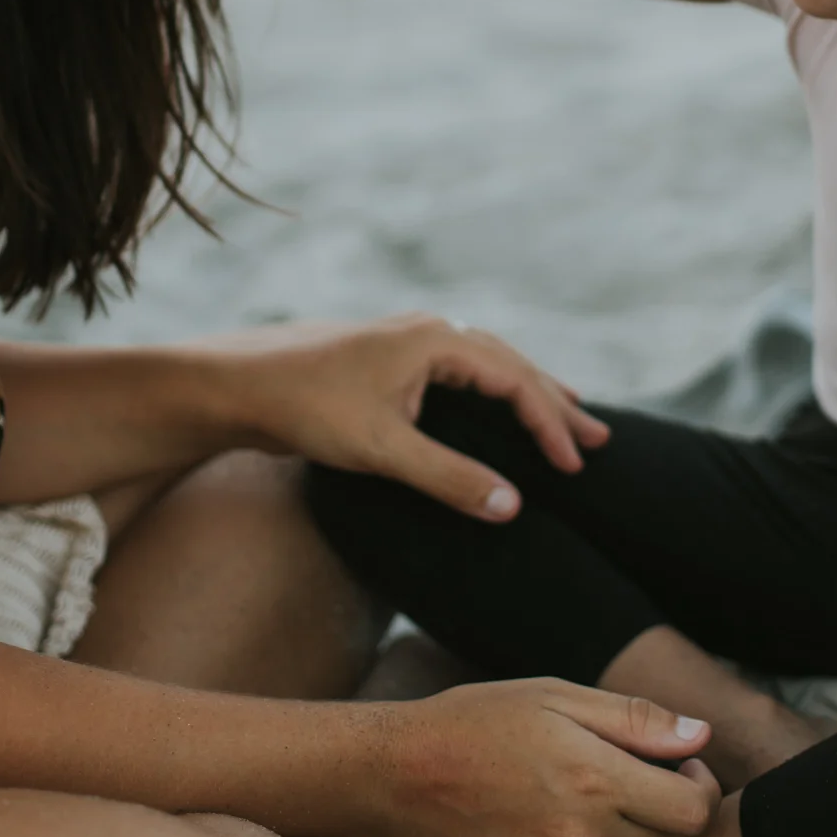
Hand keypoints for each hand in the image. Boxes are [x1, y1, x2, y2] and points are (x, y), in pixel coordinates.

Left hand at [222, 311, 608, 518]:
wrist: (236, 383)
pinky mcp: (392, 358)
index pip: (515, 381)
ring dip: (528, 393)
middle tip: (600, 440)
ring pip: (488, 364)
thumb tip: (514, 507)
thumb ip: (448, 478)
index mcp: (437, 340)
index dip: (549, 424)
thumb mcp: (382, 450)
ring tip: (568, 415)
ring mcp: (410, 340)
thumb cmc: (306, 409)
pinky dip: (494, 391)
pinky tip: (496, 408)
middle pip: (511, 365)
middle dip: (555, 402)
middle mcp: (430, 330)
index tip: (576, 466)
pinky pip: (463, 370)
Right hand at [371, 678, 718, 836]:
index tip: (674, 766)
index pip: (692, 811)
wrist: (395, 778)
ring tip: (601, 811)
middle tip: (635, 782)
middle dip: (665, 812)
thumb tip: (699, 737)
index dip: (695, 784)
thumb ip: (635, 720)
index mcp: (596, 781)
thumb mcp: (555, 696)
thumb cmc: (476, 722)